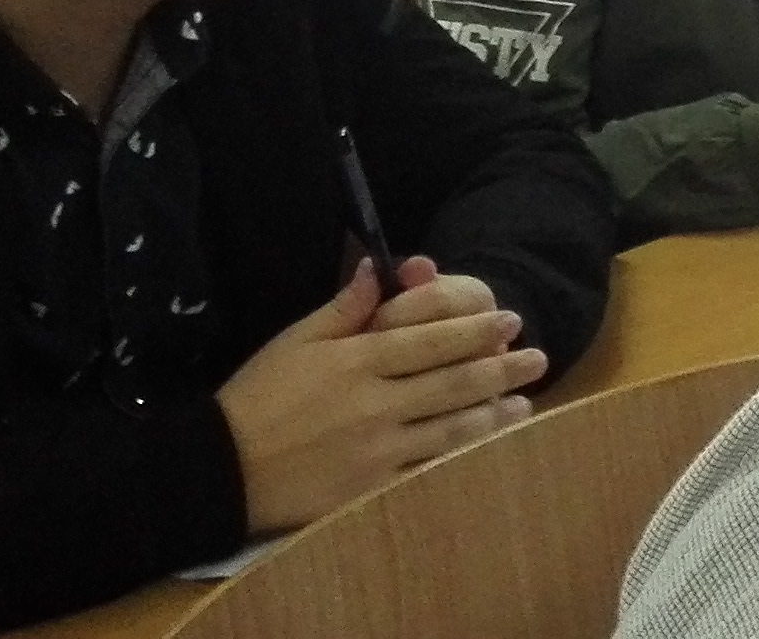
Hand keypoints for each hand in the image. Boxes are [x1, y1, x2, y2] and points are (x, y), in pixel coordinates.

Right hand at [216, 264, 546, 533]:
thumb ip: (344, 308)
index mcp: (357, 361)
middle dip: (501, 368)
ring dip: (495, 414)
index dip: (475, 330)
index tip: (510, 321)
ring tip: (525, 403)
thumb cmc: (257, 396)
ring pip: (451, 429)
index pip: (431, 340)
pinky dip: (465, 460)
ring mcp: (377, 451)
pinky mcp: (372, 490)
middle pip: (453, 383)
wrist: (221, 469)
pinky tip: (489, 451)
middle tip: (538, 357)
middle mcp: (375, 404)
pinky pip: (429, 473)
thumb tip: (377, 268)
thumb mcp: (295, 341)